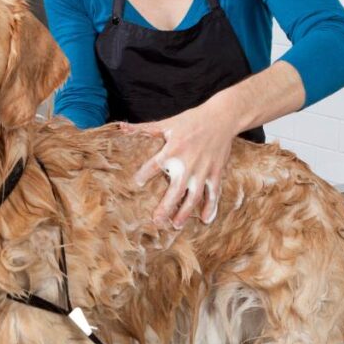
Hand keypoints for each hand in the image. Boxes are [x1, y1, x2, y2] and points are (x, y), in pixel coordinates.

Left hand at [121, 98, 235, 227]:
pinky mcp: (216, 173)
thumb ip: (144, 129)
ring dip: (185, 213)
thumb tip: (121, 128)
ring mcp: (203, 170)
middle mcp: (188, 163)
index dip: (143, 175)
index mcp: (173, 150)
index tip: (136, 184)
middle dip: (166, 207)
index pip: (153, 165)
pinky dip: (211, 207)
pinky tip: (206, 220)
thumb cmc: (191, 120)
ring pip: (194, 197)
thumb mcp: (167, 123)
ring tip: (175, 225)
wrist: (222, 118)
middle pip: (175, 190)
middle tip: (156, 221)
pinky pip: (214, 193)